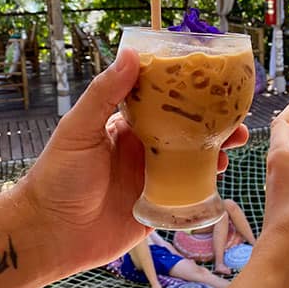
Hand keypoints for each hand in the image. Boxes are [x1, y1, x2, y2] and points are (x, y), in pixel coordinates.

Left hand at [15, 48, 248, 277]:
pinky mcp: (159, 207)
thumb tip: (130, 53)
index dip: (191, 96)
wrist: (50, 235)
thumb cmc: (56, 177)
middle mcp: (144, 151)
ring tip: (231, 150)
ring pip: (194, 163)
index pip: (166, 105)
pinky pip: (189, 194)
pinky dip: (207, 187)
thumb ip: (104, 93)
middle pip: (188, 134)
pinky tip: (219, 179)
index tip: (215, 86)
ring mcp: (153, 180)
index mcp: (127, 129)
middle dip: (214, 127)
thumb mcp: (79, 129)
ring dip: (215, 155)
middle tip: (238, 123)